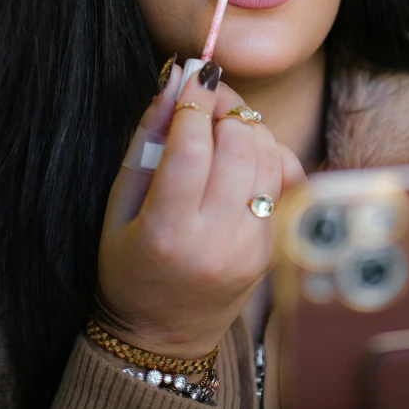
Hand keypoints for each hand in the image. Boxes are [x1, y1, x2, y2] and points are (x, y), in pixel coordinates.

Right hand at [97, 59, 305, 358]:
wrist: (165, 333)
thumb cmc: (129, 266)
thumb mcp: (119, 205)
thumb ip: (145, 140)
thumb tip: (172, 83)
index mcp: (167, 233)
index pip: (192, 149)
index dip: (195, 102)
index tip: (194, 75)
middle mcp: (217, 241)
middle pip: (239, 146)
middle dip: (226, 107)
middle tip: (209, 97)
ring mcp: (253, 246)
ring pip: (269, 156)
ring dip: (249, 126)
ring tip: (225, 125)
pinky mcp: (274, 247)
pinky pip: (289, 179)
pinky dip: (272, 152)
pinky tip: (249, 152)